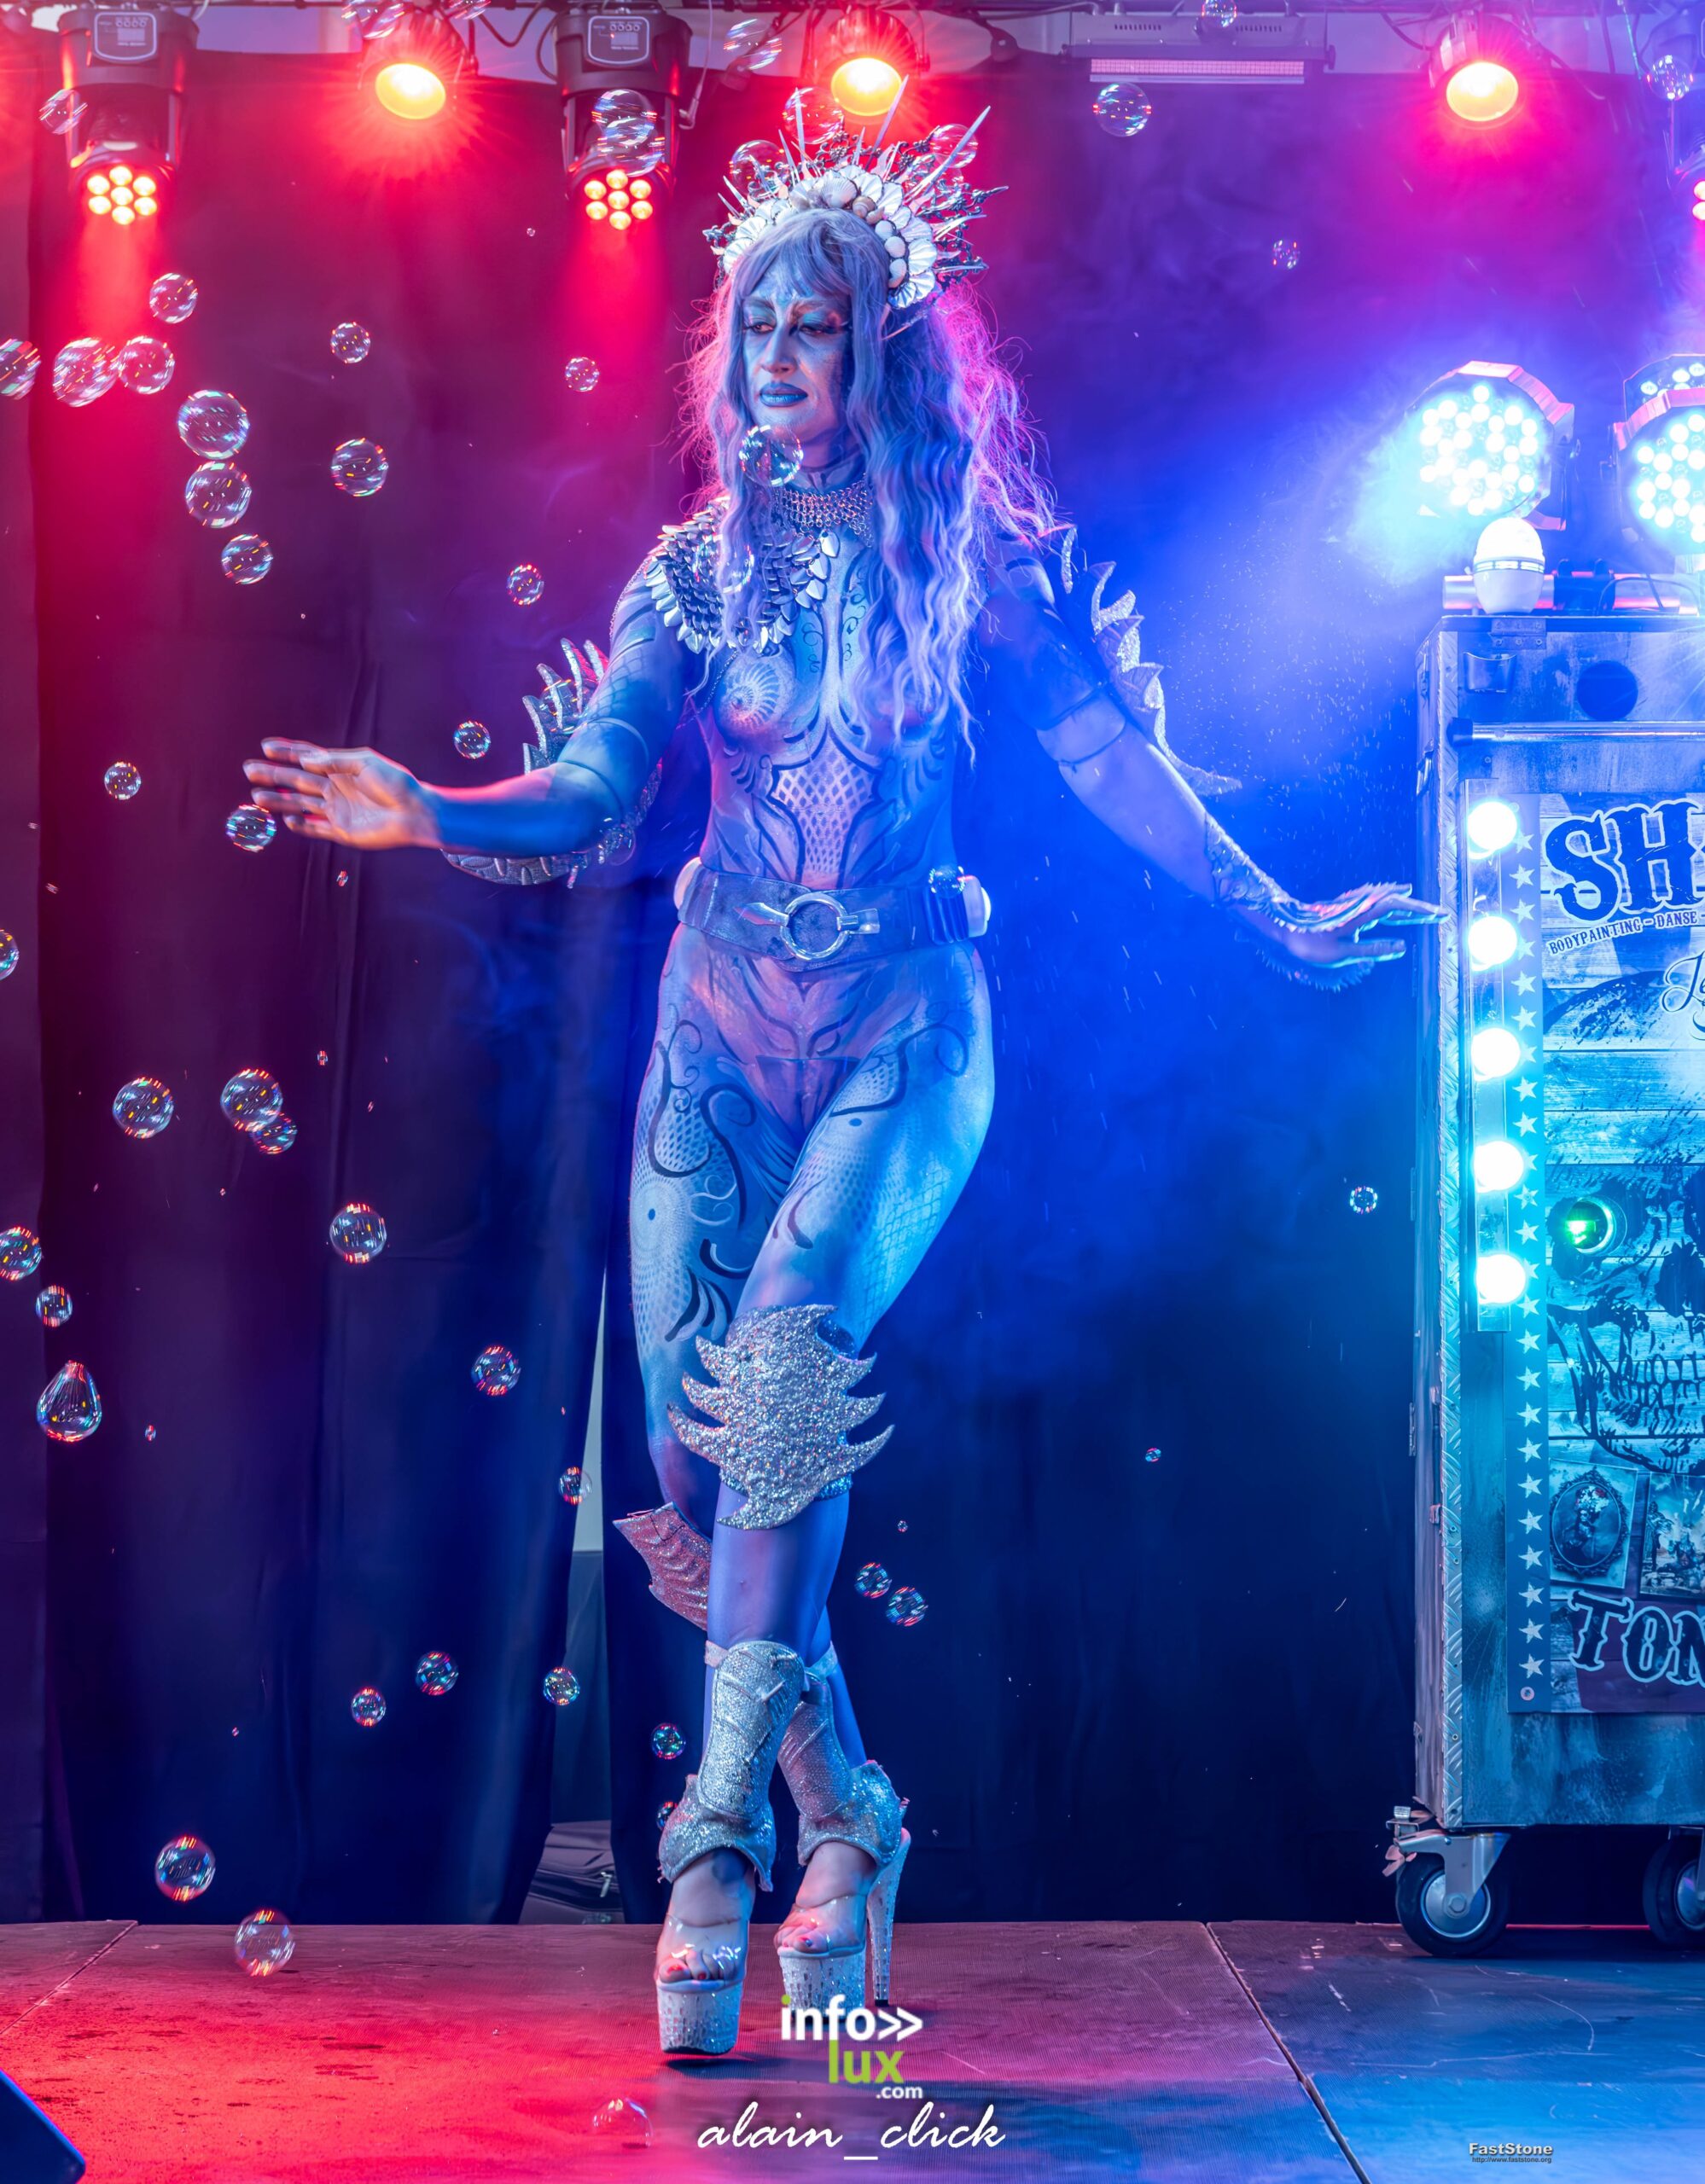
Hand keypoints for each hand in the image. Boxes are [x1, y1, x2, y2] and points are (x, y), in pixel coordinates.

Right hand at [242, 740, 437, 851]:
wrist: (415, 812)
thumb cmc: (396, 784)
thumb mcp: (366, 763)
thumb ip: (335, 761)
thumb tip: (305, 760)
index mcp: (339, 769)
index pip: (306, 758)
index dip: (286, 752)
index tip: (266, 747)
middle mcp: (334, 789)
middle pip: (296, 781)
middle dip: (273, 775)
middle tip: (249, 769)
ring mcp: (336, 810)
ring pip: (299, 804)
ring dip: (278, 801)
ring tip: (257, 797)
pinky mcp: (342, 831)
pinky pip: (316, 829)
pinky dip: (301, 825)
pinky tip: (287, 819)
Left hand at [1246, 884, 1441, 988]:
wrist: (1283, 928)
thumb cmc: (1309, 944)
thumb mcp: (1342, 954)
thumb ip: (1373, 950)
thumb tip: (1403, 949)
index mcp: (1361, 915)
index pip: (1396, 908)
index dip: (1418, 910)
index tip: (1437, 915)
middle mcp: (1360, 906)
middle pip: (1396, 902)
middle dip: (1420, 908)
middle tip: (1443, 914)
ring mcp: (1354, 906)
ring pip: (1386, 902)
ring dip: (1407, 905)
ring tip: (1427, 910)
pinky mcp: (1348, 908)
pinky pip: (1375, 902)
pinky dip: (1390, 900)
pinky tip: (1395, 897)